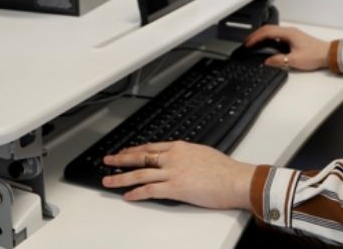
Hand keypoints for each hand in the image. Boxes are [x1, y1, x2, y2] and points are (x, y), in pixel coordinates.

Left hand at [102, 141, 255, 208]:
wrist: (234, 179)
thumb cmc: (224, 170)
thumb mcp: (202, 153)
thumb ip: (187, 156)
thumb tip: (180, 161)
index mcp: (180, 147)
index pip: (151, 147)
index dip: (134, 150)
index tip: (125, 152)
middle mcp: (173, 157)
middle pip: (141, 157)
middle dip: (121, 159)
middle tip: (107, 160)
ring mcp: (173, 172)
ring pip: (140, 174)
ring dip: (122, 177)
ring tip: (108, 180)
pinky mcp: (175, 188)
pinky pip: (150, 190)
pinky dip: (137, 193)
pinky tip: (128, 196)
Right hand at [244, 24, 329, 70]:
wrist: (328, 54)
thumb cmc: (315, 55)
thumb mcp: (294, 60)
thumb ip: (279, 60)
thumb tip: (267, 61)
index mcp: (288, 33)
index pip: (266, 32)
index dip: (255, 38)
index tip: (248, 44)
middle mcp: (289, 31)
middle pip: (268, 29)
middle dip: (256, 35)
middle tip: (247, 42)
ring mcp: (292, 34)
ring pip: (272, 31)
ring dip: (262, 36)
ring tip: (254, 43)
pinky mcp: (294, 38)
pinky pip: (277, 35)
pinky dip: (269, 38)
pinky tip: (267, 45)